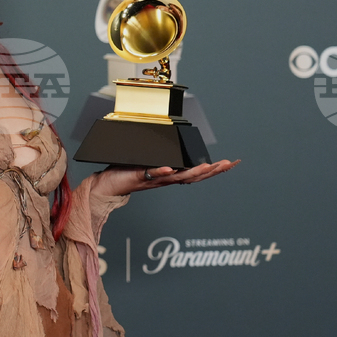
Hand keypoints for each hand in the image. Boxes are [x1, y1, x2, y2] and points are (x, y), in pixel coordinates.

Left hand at [91, 159, 239, 195]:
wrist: (107, 185)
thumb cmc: (126, 173)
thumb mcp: (149, 163)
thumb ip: (162, 159)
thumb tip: (174, 152)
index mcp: (169, 175)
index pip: (195, 173)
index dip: (213, 170)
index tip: (229, 164)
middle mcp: (164, 179)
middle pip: (192, 177)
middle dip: (211, 171)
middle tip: (227, 165)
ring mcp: (153, 179)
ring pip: (177, 177)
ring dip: (193, 172)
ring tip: (208, 167)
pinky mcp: (139, 176)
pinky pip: (152, 174)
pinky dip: (162, 172)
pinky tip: (172, 169)